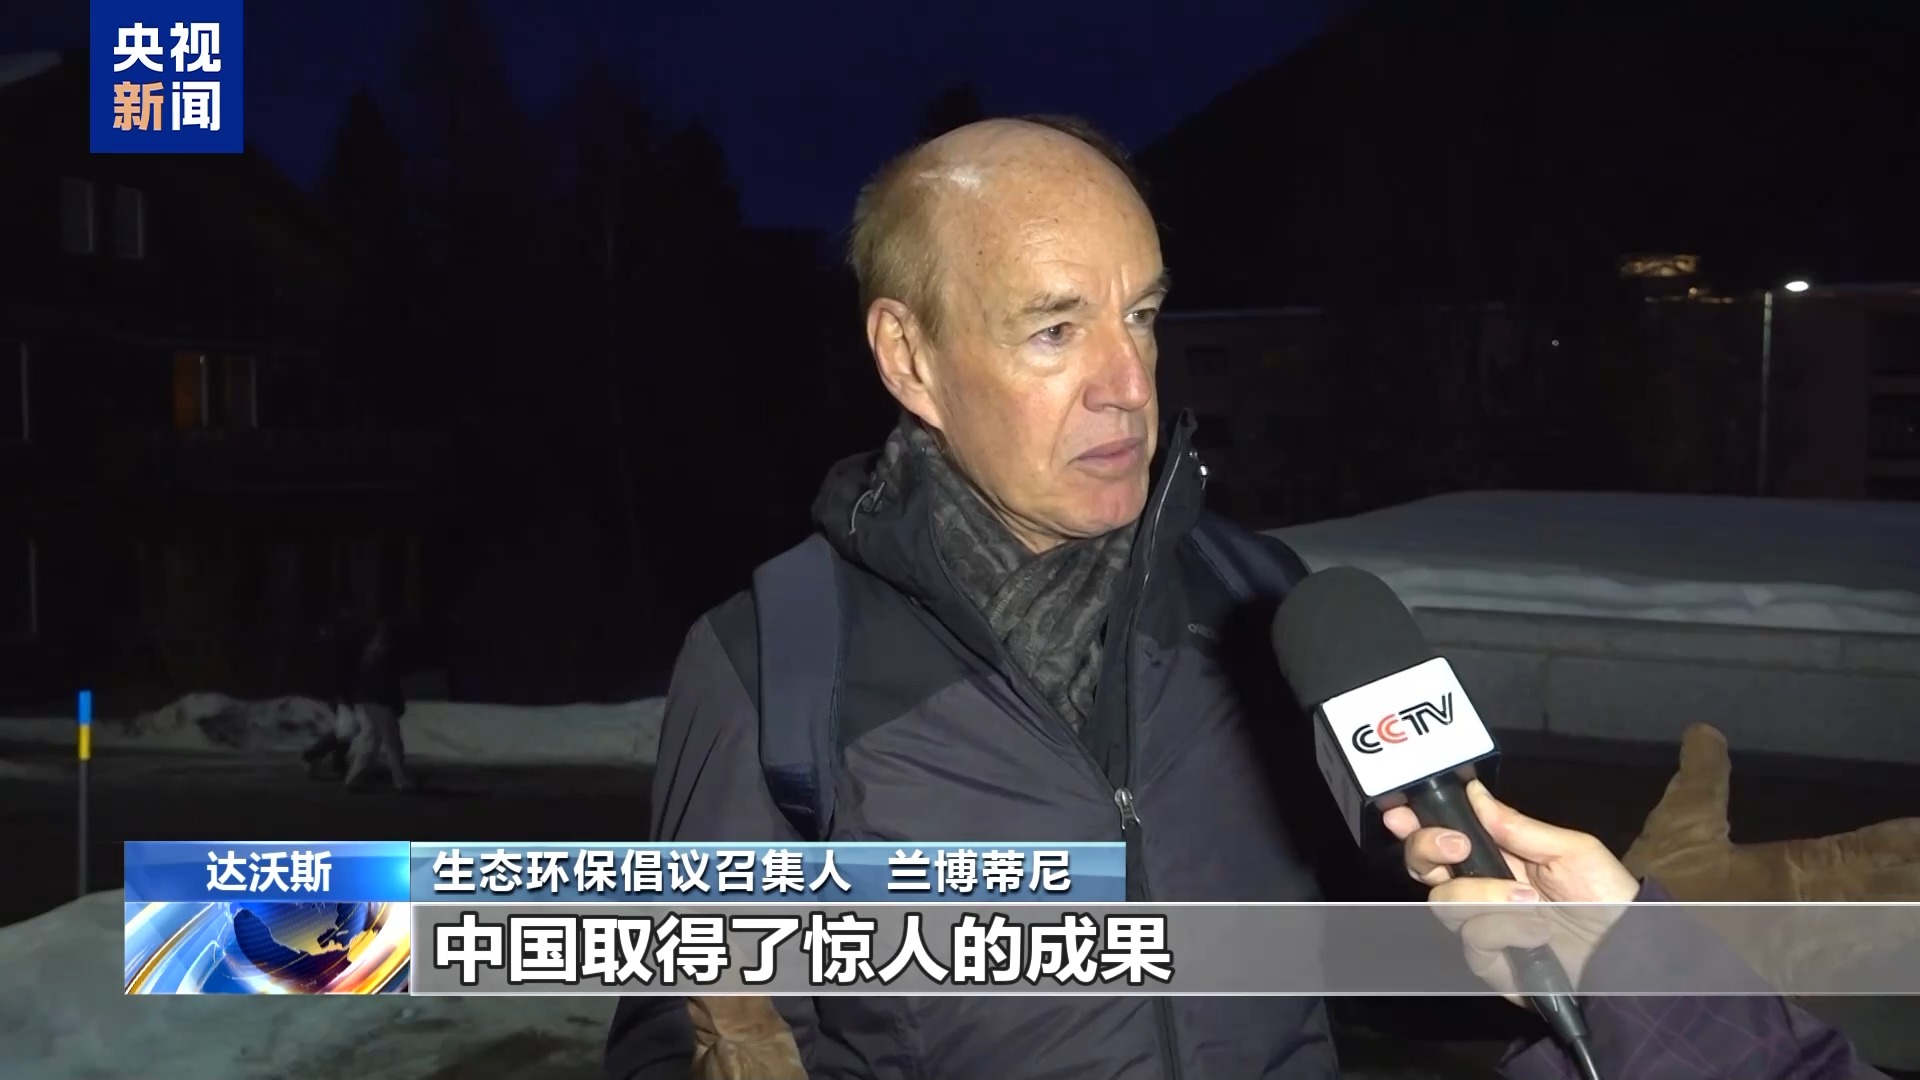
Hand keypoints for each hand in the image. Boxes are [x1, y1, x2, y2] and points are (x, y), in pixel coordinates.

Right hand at [1384, 780, 1639, 1003]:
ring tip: (1530, 901)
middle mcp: (1481, 889)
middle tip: (1456, 846)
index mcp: (1499, 856)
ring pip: (1445, 901)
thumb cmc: (1608, 898)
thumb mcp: (1572, 851)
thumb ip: (1518, 827)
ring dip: (1485, 895)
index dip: (1417, 824)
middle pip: (1424, 867)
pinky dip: (1507, 929)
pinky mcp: (1487, 961)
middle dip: (1427, 849)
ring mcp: (1481, 926)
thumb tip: (1475, 792)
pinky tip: (1537, 934)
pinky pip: (1474, 938)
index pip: (1446, 836)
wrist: (1629, 957)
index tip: (1401, 813)